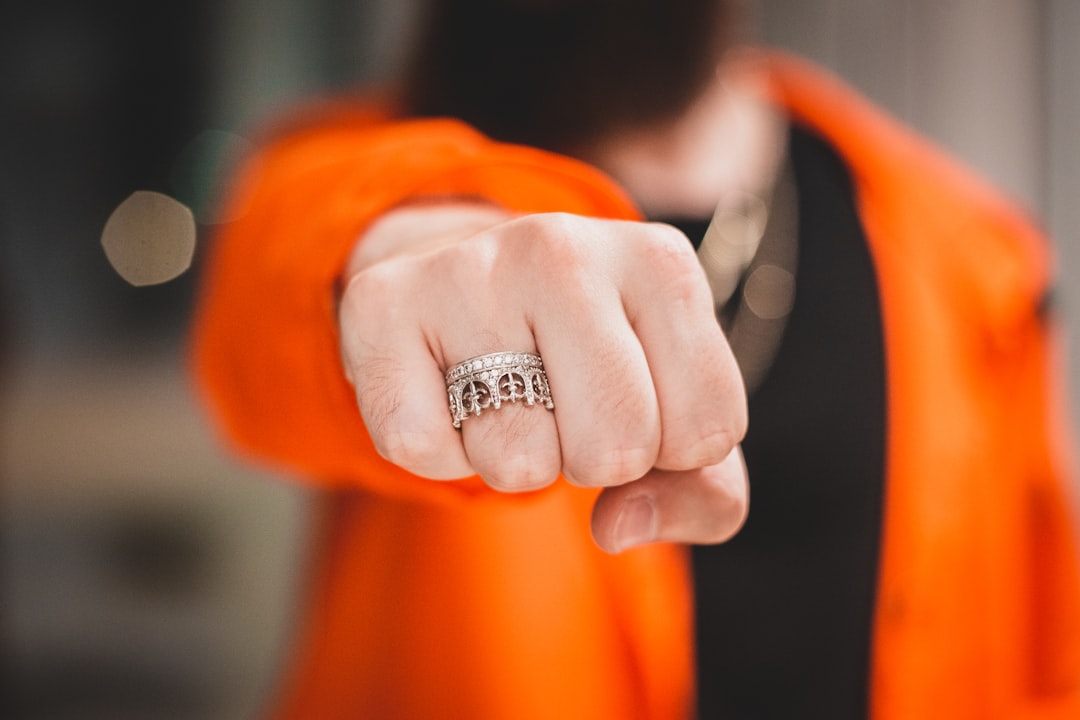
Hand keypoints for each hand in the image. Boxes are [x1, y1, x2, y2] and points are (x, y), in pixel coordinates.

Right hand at [338, 206, 748, 551]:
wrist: (471, 282)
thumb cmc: (593, 361)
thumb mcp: (676, 414)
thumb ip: (705, 496)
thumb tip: (619, 525)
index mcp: (659, 263)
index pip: (708, 431)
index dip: (671, 450)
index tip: (637, 402)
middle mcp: (564, 247)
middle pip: (616, 448)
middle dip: (592, 461)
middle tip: (565, 408)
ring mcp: (469, 267)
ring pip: (518, 460)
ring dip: (516, 460)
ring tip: (507, 396)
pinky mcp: (383, 301)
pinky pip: (422, 450)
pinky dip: (440, 455)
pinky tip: (448, 396)